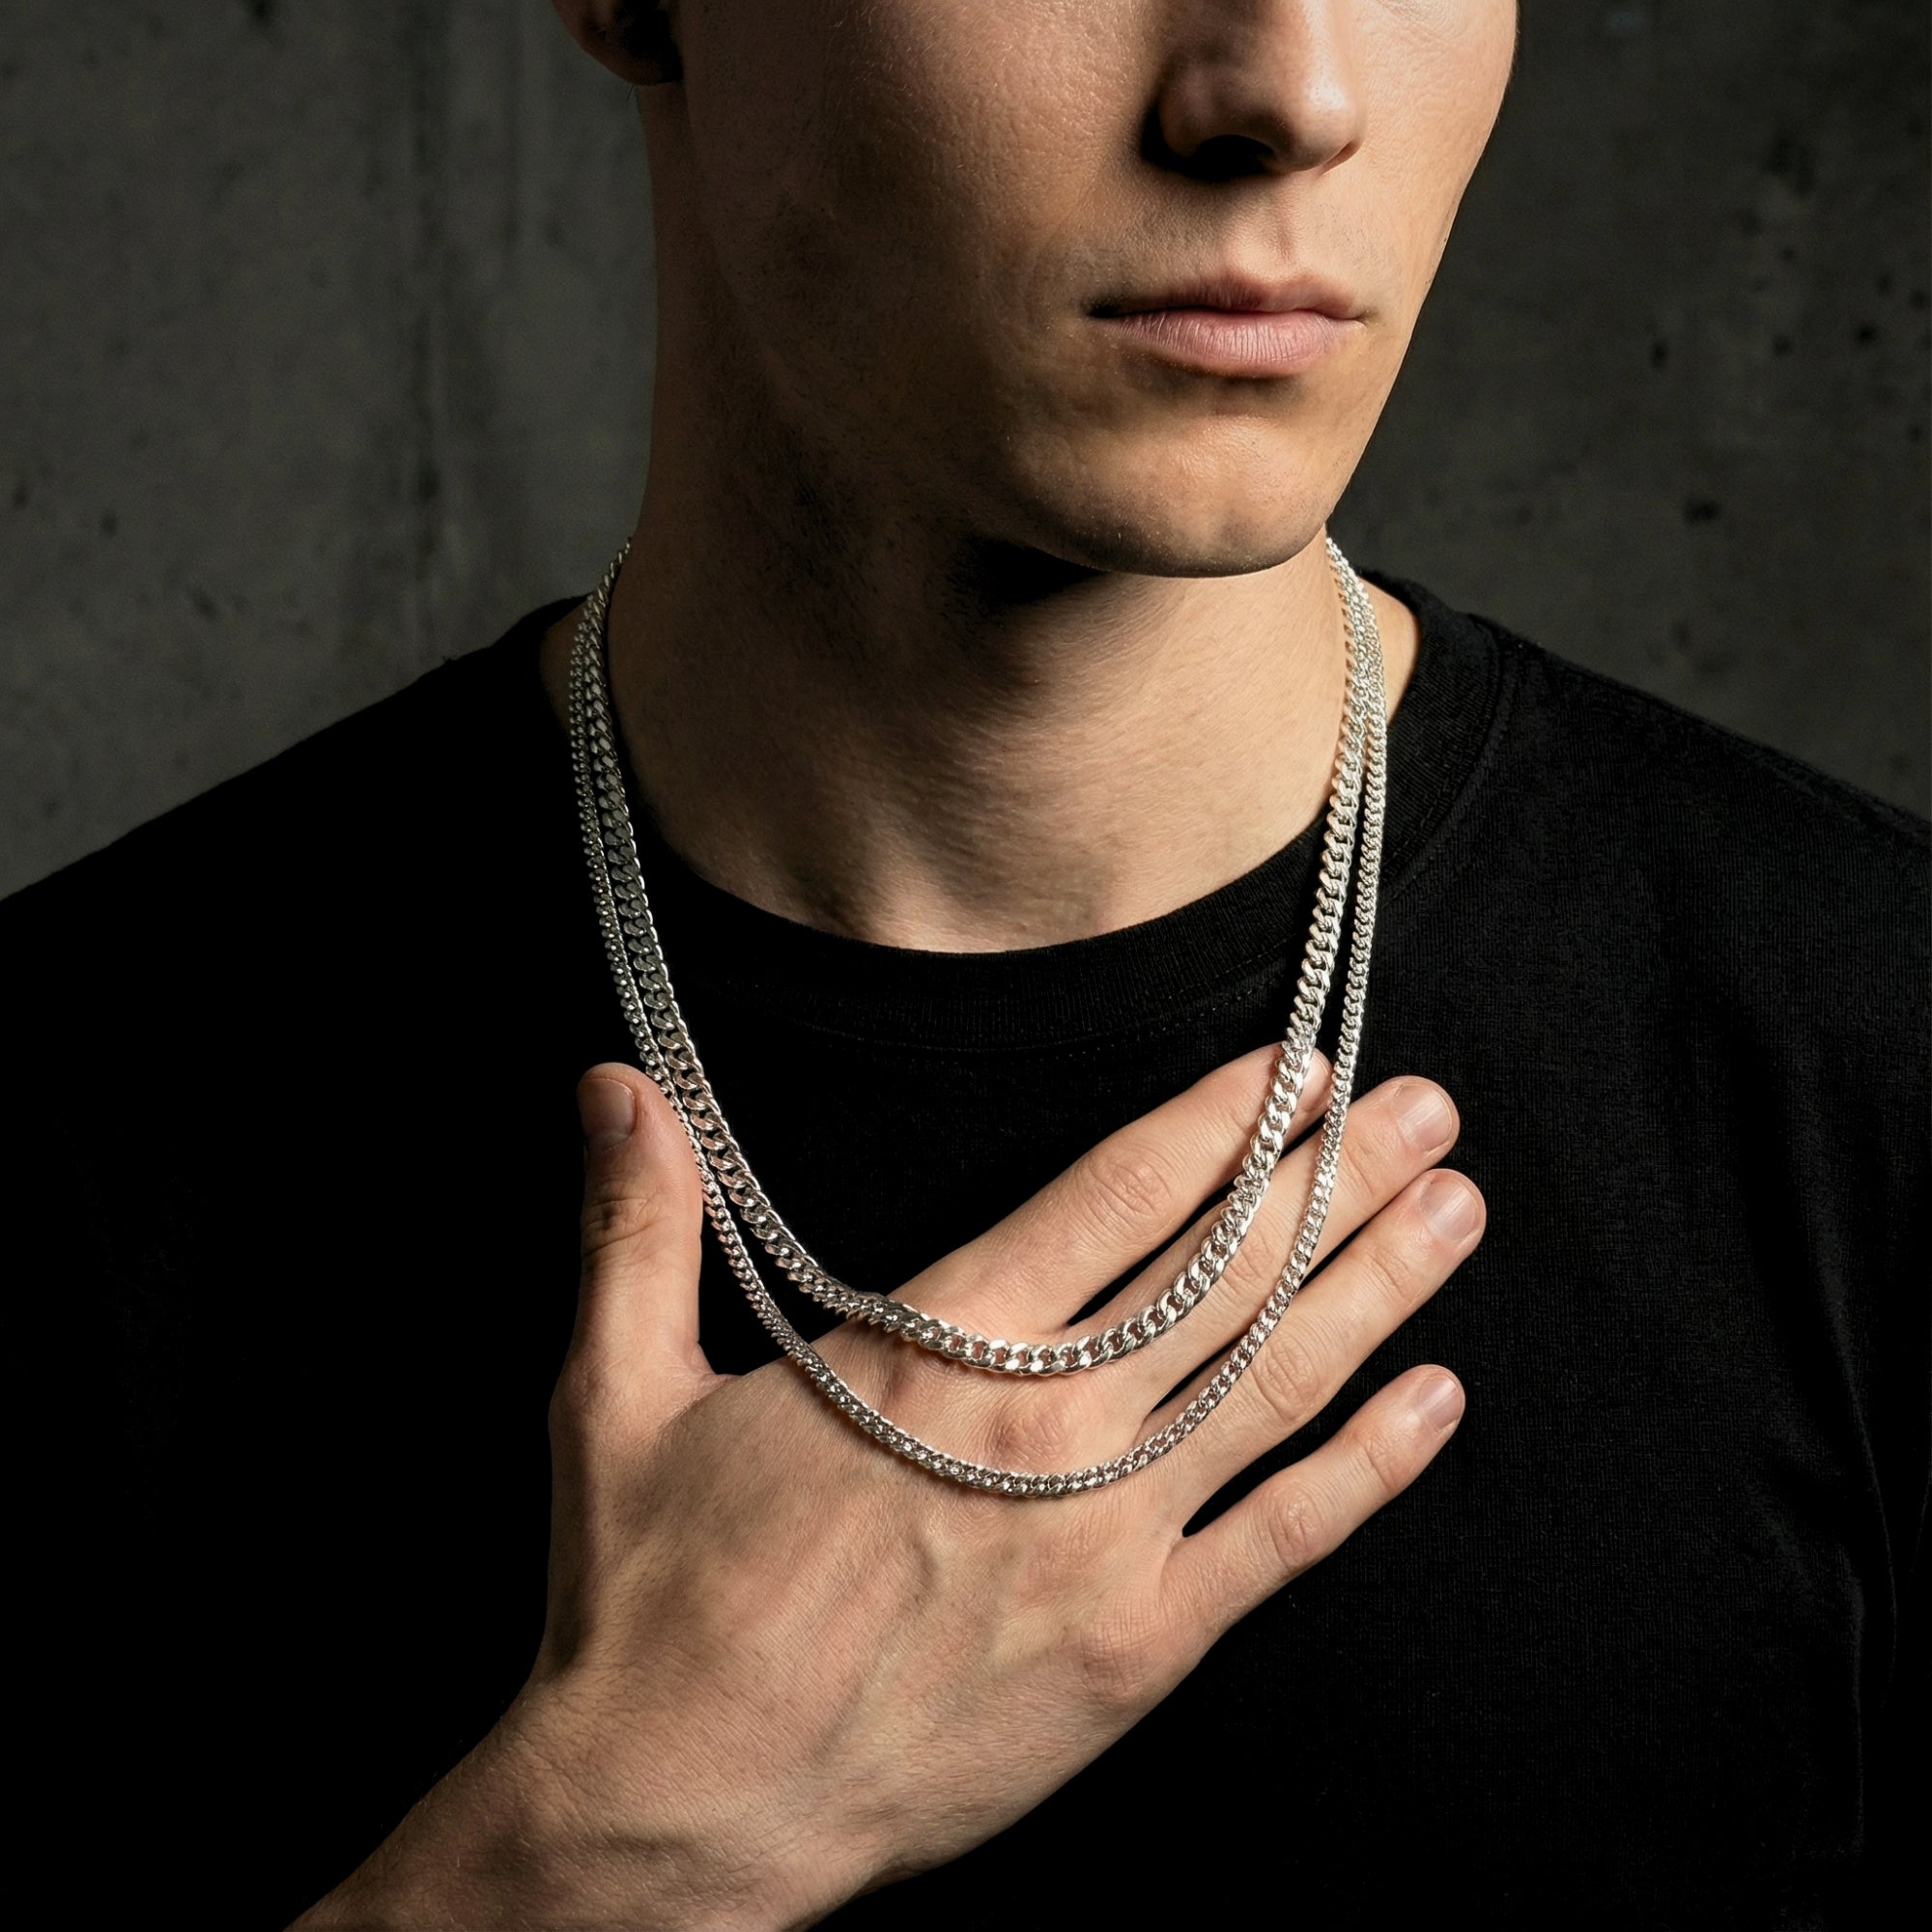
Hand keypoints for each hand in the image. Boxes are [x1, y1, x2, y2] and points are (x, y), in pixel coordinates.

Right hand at [294, 1047, 1481, 1928]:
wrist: (681, 1817)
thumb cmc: (653, 1600)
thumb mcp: (619, 1397)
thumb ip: (637, 1226)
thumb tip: (611, 1084)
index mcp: (931, 1355)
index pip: (1114, 1201)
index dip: (1219, 1124)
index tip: (1298, 1067)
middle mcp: (1042, 1434)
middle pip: (1224, 1277)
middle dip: (1335, 1180)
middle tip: (1431, 1108)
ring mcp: (1104, 1546)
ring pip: (1272, 1389)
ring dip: (1374, 1290)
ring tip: (1456, 1211)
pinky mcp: (1135, 1651)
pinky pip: (1278, 1541)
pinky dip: (1366, 1468)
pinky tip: (1434, 1401)